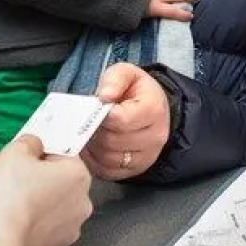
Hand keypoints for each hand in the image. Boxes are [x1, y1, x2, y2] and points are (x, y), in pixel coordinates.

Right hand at [0, 134, 92, 245]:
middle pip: (55, 178)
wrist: (1, 242)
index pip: (62, 152)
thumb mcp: (15, 151)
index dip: (38, 151)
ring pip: (49, 201)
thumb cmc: (11, 196)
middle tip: (6, 171)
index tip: (23, 155)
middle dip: (31, 173)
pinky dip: (30, 218)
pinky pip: (44, 223)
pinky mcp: (57, 245)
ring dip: (29, 194)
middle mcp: (82, 201)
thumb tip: (33, 145)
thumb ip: (29, 141)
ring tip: (2, 194)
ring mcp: (72, 226)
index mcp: (79, 174)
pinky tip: (10, 215)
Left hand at [82, 63, 171, 180]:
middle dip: (95, 130)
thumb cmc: (136, 91)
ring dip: (93, 146)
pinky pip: (107, 171)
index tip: (97, 107)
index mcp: (154, 110)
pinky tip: (92, 146)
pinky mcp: (135, 170)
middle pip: (112, 141)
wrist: (152, 109)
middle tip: (90, 120)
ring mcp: (146, 157)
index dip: (102, 115)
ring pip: (108, 158)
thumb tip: (104, 96)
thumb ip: (114, 79)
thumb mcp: (127, 74)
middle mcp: (155, 137)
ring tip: (91, 132)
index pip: (120, 120)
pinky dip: (94, 161)